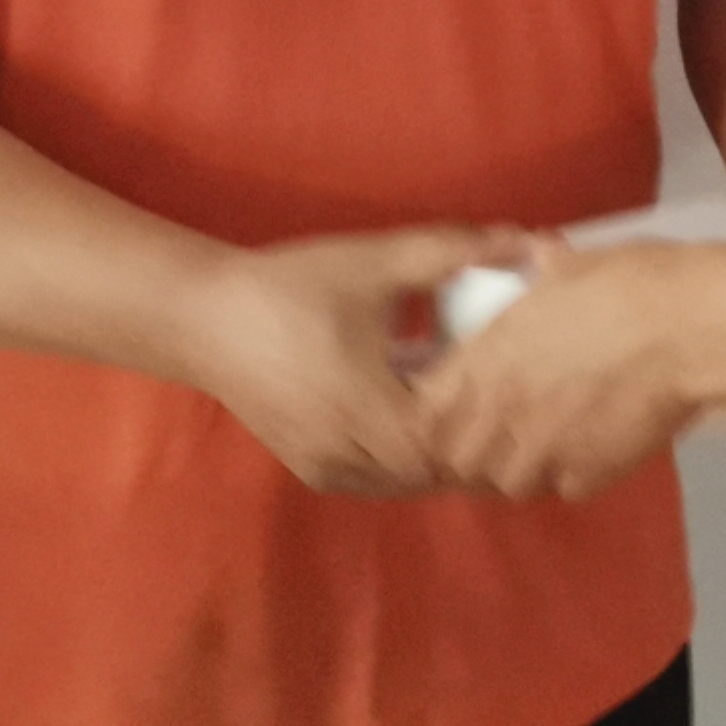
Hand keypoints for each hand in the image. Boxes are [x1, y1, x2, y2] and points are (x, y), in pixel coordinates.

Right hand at [182, 227, 514, 495]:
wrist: (202, 317)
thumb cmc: (289, 286)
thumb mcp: (373, 261)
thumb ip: (449, 254)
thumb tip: (523, 242)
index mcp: (365, 407)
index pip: (452, 440)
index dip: (490, 421)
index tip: (520, 389)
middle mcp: (344, 452)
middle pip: (436, 470)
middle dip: (473, 443)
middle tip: (510, 407)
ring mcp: (324, 468)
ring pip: (408, 483)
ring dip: (441, 457)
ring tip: (472, 417)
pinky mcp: (311, 470)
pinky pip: (378, 482)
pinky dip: (408, 464)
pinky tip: (424, 426)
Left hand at [417, 248, 701, 502]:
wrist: (690, 328)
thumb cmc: (631, 284)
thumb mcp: (571, 266)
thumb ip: (541, 272)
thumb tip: (538, 254)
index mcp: (489, 355)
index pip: (430, 406)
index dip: (444, 407)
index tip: (464, 399)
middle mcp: (503, 409)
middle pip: (458, 457)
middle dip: (475, 450)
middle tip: (504, 431)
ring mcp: (543, 449)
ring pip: (507, 483)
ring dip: (522, 468)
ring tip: (550, 445)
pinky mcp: (587, 474)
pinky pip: (564, 489)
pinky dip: (573, 475)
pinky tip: (594, 449)